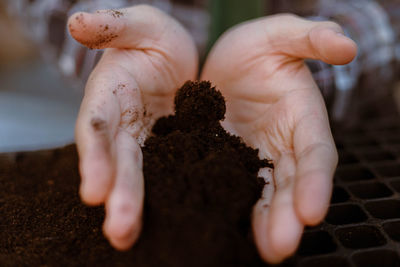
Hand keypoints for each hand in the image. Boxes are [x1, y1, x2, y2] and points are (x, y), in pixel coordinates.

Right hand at [68, 5, 196, 249]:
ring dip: (134, 205)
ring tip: (129, 237)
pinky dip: (169, 192)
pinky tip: (175, 218)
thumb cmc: (154, 40)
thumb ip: (114, 26)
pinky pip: (170, 170)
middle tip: (119, 230)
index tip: (93, 191)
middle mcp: (122, 123)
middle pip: (117, 161)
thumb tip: (77, 22)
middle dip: (117, 193)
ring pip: (139, 174)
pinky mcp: (171, 147)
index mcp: (110, 93)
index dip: (95, 157)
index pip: (97, 126)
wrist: (179, 58)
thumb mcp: (140, 25)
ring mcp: (145, 139)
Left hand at [201, 14, 356, 262]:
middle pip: (292, 185)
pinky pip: (237, 188)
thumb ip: (310, 37)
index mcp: (302, 118)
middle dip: (289, 216)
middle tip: (281, 247)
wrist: (223, 64)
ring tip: (265, 252)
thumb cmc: (256, 48)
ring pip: (267, 194)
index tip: (312, 212)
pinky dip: (238, 210)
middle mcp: (284, 145)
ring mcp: (258, 156)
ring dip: (267, 223)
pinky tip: (229, 229)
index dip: (316, 183)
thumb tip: (346, 46)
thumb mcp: (280, 35)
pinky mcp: (231, 161)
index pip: (315, 154)